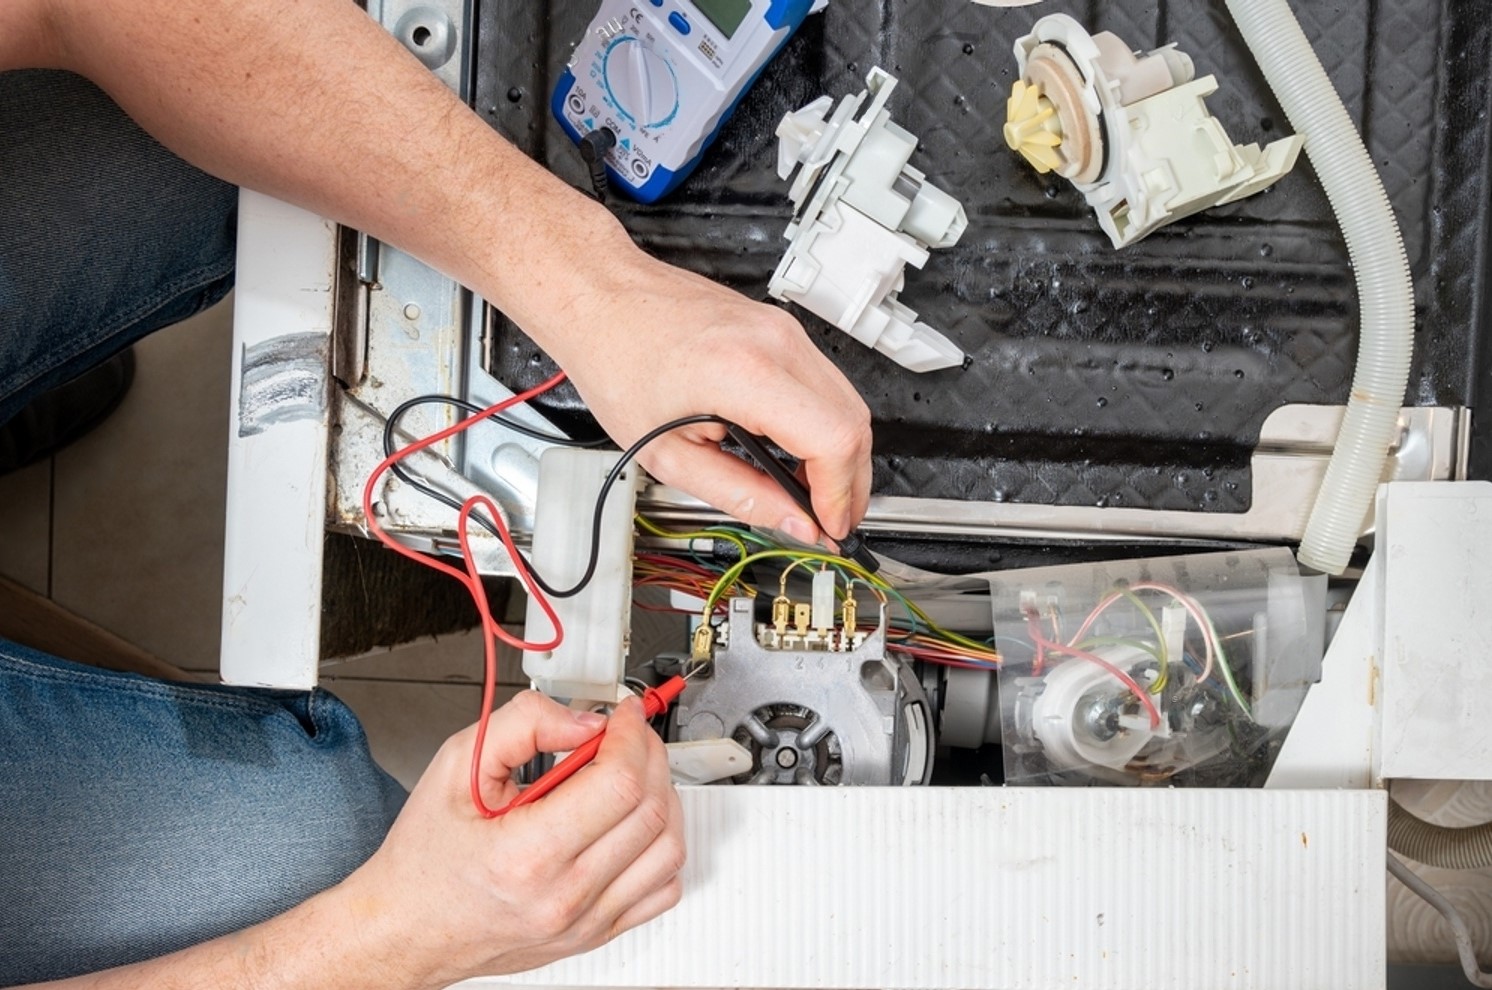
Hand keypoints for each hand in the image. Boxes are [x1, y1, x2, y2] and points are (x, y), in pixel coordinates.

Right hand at [334, 691, 684, 987]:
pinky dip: (663, 848)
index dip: (631, 735)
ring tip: (631, 774)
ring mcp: (585, 921)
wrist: (406, 928)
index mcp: (526, 854)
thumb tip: (584, 721)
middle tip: (627, 734)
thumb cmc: (425, 859)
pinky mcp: (595, 934)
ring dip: (664, 797)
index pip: (618, 783)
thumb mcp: (456, 767)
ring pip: (668, 850)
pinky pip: (662, 890)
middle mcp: (563, 895)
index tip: (623, 714)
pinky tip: (633, 824)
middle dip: (649, 754)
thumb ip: (523, 725)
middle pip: (650, 810)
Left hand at [537, 235, 873, 545]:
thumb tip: (793, 524)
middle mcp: (777, 343)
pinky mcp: (782, 329)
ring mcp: (784, 330)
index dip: (840, 494)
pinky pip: (828, 384)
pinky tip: (800, 454)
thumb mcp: (668, 454)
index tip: (828, 526)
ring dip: (842, 456)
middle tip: (827, 522)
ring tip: (813, 494)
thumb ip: (741, 495)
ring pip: (850, 403)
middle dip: (851, 483)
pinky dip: (826, 426)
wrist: (603, 299)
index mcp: (746, 373)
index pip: (834, 440)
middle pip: (856, 424)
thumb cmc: (619, 361)